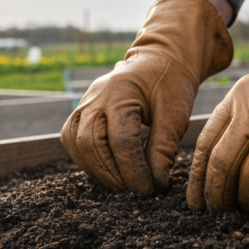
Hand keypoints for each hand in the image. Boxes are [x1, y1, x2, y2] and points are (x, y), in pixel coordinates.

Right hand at [61, 0, 233, 192]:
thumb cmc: (170, 83)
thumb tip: (155, 185)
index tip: (150, 188)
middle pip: (90, 143)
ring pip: (75, 143)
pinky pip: (72, 138)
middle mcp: (95, 96)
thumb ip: (163, 148)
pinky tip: (107, 171)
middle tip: (135, 189)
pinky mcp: (81, 110)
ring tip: (122, 184)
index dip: (133, 170)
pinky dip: (86, 159)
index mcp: (120, 92)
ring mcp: (84, 102)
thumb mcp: (176, 114)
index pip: (120, 140)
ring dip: (97, 170)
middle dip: (112, 173)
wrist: (159, 59)